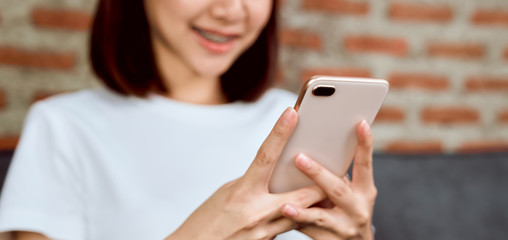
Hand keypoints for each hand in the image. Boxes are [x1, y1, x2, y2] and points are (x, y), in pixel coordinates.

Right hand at [167, 108, 325, 239]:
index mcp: (242, 192)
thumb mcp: (228, 193)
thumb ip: (253, 182)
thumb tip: (274, 171)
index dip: (279, 133)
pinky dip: (299, 215)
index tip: (292, 112)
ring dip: (314, 201)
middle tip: (336, 164)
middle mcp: (256, 212)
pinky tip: (306, 209)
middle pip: (300, 193)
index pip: (265, 157)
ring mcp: (264, 231)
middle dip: (319, 181)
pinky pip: (290, 226)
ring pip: (301, 213)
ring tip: (327, 188)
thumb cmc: (208, 219)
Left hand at [281, 120, 376, 239]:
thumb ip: (338, 176)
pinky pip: (308, 230)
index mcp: (365, 191)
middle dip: (317, 174)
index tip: (360, 123)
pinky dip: (294, 222)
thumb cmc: (348, 211)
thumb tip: (315, 147)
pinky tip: (281, 218)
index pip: (365, 164)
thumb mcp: (351, 193)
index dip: (365, 144)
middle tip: (299, 158)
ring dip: (302, 211)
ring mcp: (345, 227)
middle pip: (337, 189)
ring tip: (285, 205)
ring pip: (320, 217)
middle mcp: (358, 208)